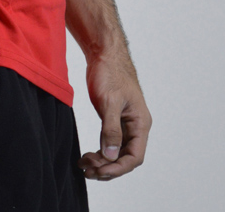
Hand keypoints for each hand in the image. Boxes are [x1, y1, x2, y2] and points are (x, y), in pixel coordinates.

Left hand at [79, 52, 151, 180]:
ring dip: (102, 161)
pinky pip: (110, 142)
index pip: (134, 156)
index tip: (100, 172)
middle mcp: (136, 126)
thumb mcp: (109, 102)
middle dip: (107, 167)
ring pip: (117, 152)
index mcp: (140, 123)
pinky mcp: (114, 118)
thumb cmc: (110, 72)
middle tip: (87, 170)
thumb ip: (110, 130)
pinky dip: (100, 151)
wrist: (103, 53)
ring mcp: (125, 123)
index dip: (118, 168)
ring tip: (84, 164)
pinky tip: (88, 154)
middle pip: (125, 158)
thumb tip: (110, 156)